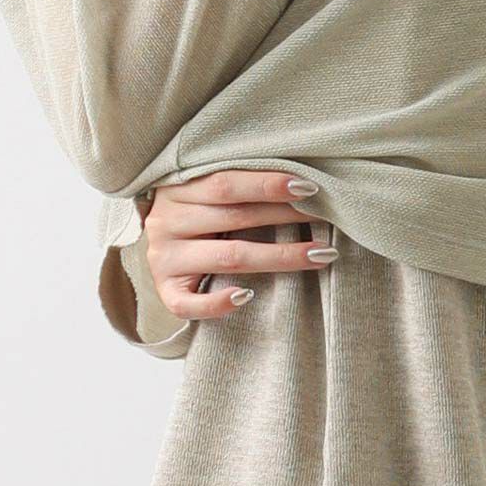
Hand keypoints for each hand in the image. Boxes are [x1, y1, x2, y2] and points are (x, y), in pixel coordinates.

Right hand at [141, 170, 336, 322]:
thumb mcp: (206, 185)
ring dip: (279, 256)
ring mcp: (163, 259)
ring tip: (320, 254)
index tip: (310, 187)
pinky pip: (188, 304)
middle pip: (235, 219)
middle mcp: (167, 221)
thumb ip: (238, 181)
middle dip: (286, 217)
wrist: (157, 239)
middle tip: (327, 217)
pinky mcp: (165, 291)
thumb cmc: (197, 207)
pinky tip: (248, 296)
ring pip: (228, 258)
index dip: (269, 185)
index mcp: (177, 188)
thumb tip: (301, 182)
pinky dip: (217, 304)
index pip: (228, 183)